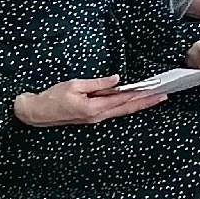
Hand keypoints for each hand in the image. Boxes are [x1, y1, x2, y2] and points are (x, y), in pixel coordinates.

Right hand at [14, 76, 163, 125]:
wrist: (36, 112)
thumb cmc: (52, 97)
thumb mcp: (74, 85)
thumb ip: (97, 83)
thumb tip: (117, 79)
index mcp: (94, 107)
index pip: (122, 100)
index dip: (139, 94)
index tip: (154, 89)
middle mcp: (98, 116)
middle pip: (127, 109)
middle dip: (146, 102)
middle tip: (163, 96)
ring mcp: (95, 119)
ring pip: (122, 112)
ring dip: (138, 105)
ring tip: (154, 99)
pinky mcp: (92, 117)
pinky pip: (113, 112)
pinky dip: (126, 107)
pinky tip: (133, 103)